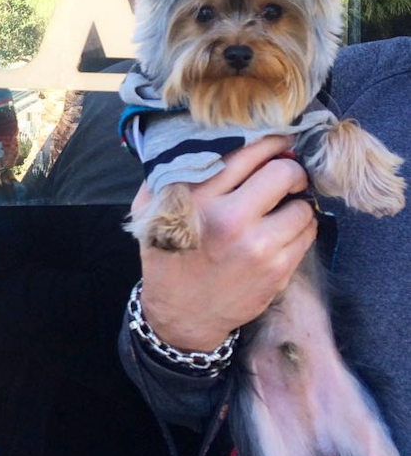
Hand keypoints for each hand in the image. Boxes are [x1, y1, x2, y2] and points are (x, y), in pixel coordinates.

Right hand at [135, 135, 317, 351]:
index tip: (279, 142)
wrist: (181, 313)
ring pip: (303, 207)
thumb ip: (163, 175)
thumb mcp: (149, 211)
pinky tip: (283, 232)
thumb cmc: (167, 256)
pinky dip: (300, 229)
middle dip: (292, 170)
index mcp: (197, 197)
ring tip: (284, 208)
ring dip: (298, 204)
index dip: (271, 142)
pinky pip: (307, 235)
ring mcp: (257, 246)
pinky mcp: (276, 269)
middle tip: (288, 176)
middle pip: (284, 173)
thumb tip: (187, 142)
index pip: (247, 153)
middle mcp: (229, 218)